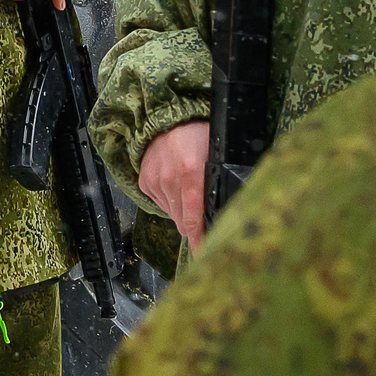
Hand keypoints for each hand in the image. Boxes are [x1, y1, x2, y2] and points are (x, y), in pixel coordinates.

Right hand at [138, 121, 209, 247]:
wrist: (169, 120)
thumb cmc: (199, 136)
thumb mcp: (217, 156)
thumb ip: (220, 183)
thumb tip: (230, 214)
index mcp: (191, 172)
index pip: (193, 218)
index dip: (199, 240)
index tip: (204, 255)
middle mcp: (169, 178)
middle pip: (182, 221)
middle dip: (194, 226)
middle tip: (206, 223)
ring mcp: (154, 180)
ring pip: (173, 214)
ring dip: (183, 210)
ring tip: (189, 190)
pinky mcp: (145, 182)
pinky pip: (162, 204)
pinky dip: (171, 200)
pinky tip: (177, 185)